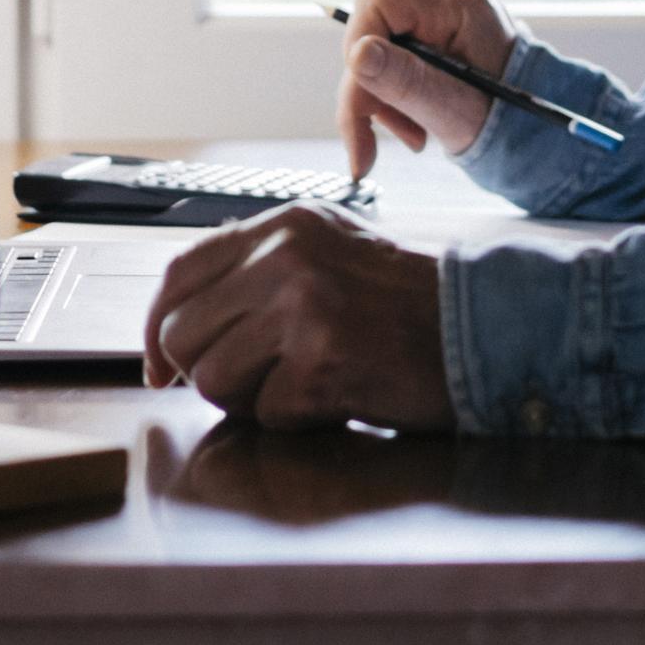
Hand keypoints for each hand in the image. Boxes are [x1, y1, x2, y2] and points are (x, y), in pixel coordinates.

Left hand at [140, 203, 452, 432]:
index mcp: (285, 225)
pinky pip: (266, 413)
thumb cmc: (410, 302)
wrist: (485, 329)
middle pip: (184, 333)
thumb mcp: (331, 250)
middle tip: (253, 382)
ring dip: (251, 399)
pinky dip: (296, 420)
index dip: (159, 326)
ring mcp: (303, 308)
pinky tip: (337, 397)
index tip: (160, 362)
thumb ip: (260, 268)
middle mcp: (286, 257)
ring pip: (213, 379)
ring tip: (304, 385)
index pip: (180, 273)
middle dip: (206, 370)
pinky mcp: (322, 362)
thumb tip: (183, 318)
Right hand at [336, 0, 521, 178]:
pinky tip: (414, 124)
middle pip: (373, 30)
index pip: (377, 3)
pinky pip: (392, 58)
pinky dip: (393, 96)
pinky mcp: (435, 34)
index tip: (358, 108)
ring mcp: (443, 15)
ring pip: (377, 49)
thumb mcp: (455, 112)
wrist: (534, 134)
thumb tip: (358, 55)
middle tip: (374, 143)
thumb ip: (406, 82)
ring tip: (414, 137)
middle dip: (369, 90)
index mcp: (461, 5)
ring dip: (381, 99)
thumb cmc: (507, 124)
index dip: (358, 50)